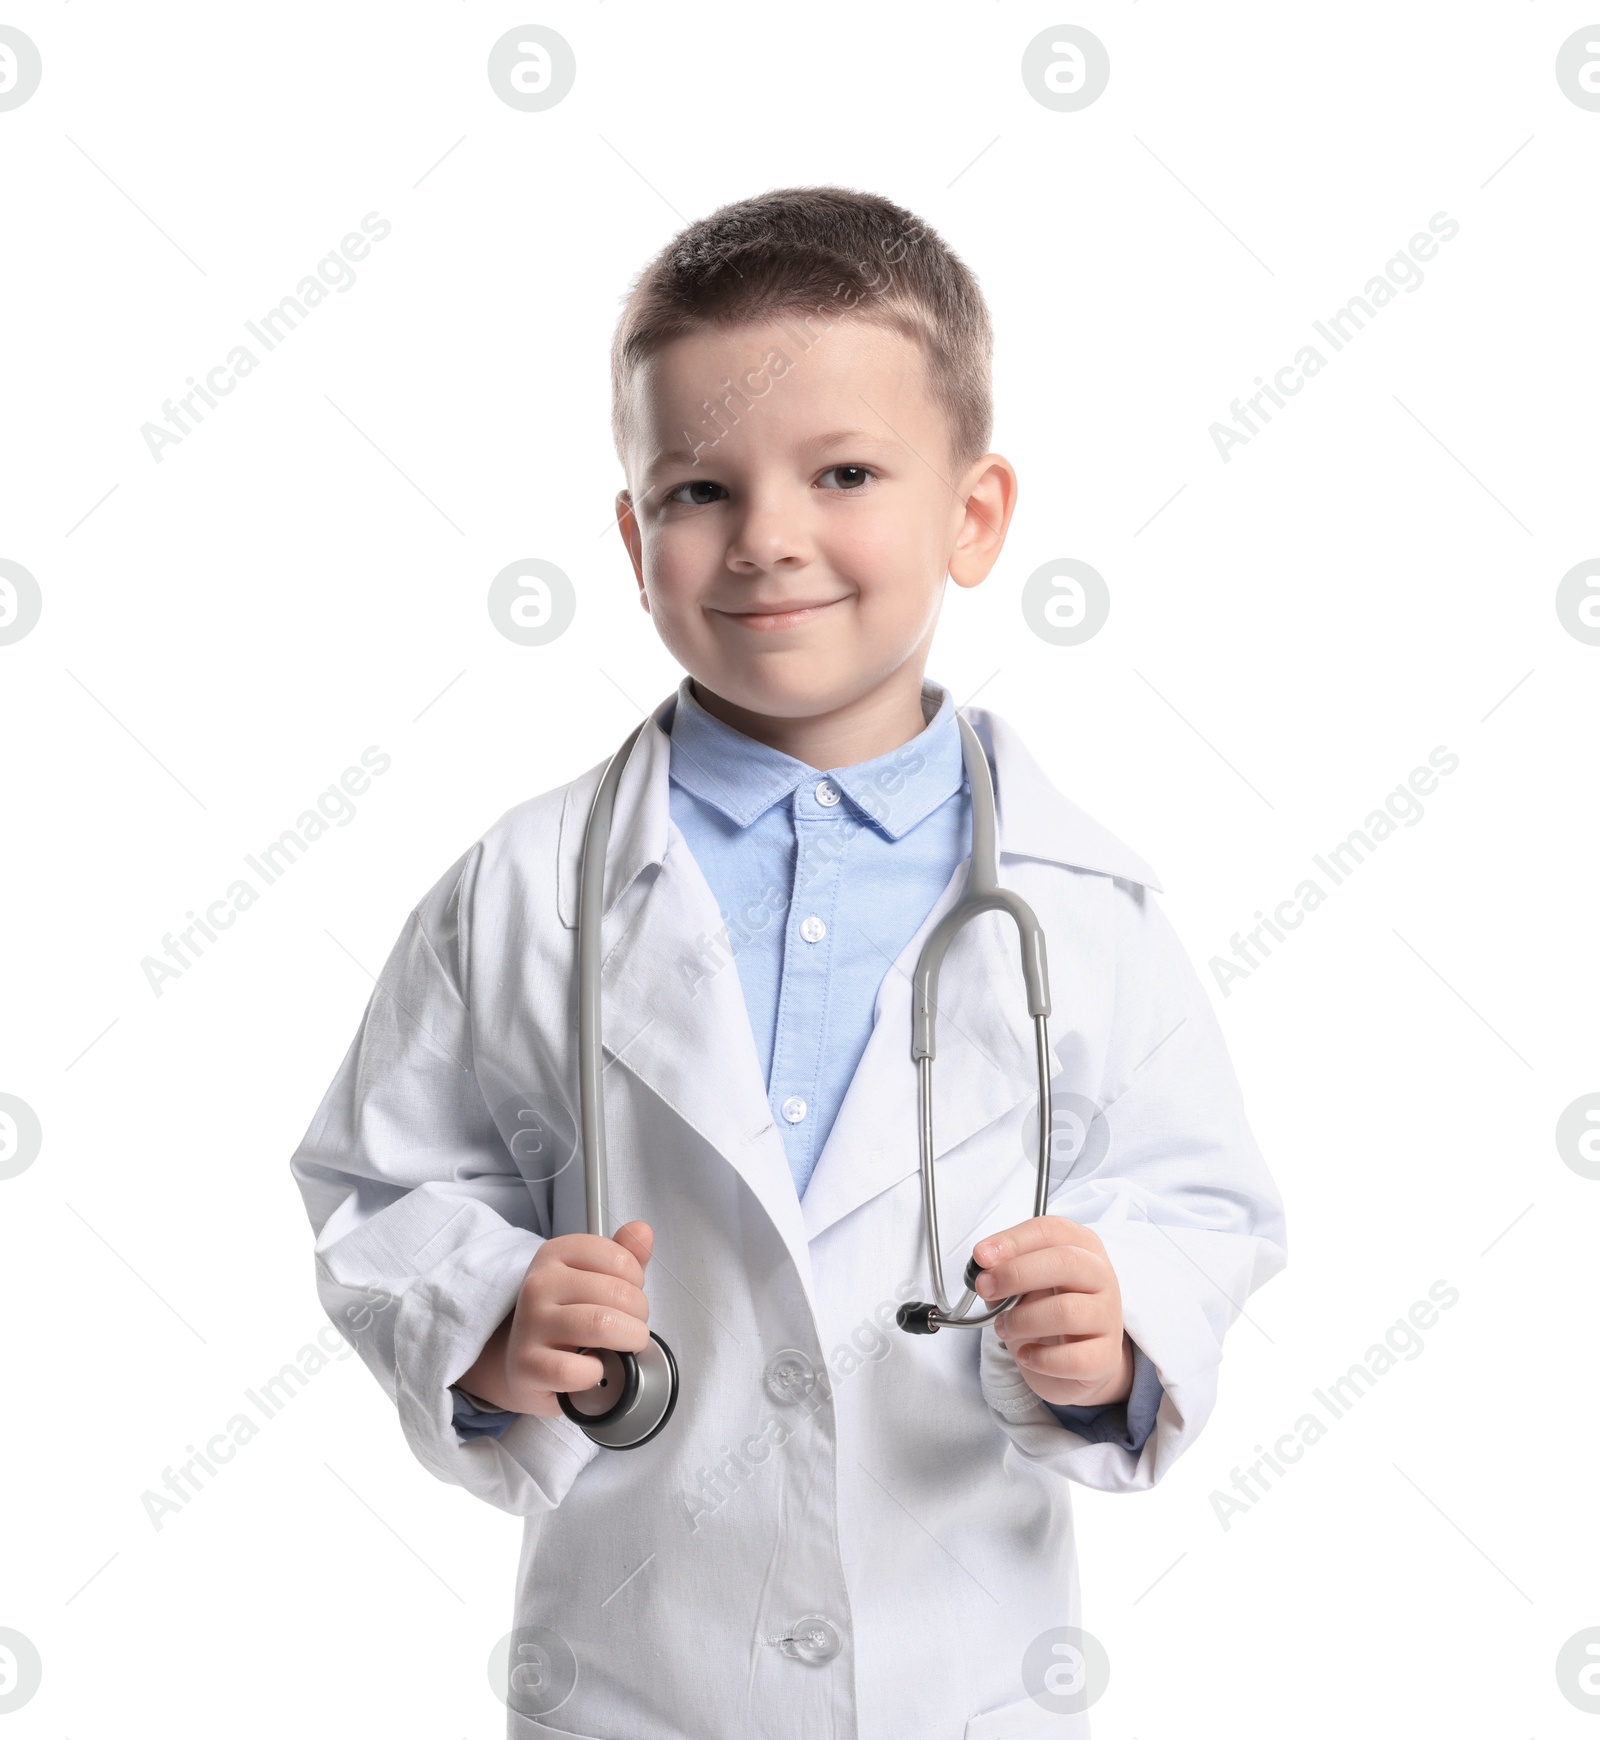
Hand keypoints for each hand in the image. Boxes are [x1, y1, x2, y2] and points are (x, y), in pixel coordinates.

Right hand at [460, 1221, 654, 1417]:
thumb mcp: (594, 1278)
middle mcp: (539, 1284)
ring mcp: (530, 1324)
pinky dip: (595, 1372)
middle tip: (632, 1325)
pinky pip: (574, 1369)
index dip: (637, 1280)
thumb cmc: (566, 1317)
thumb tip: (643, 1231)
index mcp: (555, 1254)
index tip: (630, 1291)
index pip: (618, 1257)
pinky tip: (594, 1367)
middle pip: (616, 1293)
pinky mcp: (527, 1365)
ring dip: (627, 1340)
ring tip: (624, 1345)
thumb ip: (624, 1254)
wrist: (526, 1362)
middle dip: (639, 1314)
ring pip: (600, 1325)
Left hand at [971, 1216, 1133, 1408]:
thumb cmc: (1047, 1309)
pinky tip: (1028, 1355)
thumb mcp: (1026, 1282)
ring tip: (1005, 1327)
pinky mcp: (1107, 1356)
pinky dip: (1041, 1358)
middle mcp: (1101, 1276)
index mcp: (1082, 1246)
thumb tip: (984, 1271)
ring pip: (1067, 1311)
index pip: (1051, 1231)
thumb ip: (1006, 1271)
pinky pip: (1073, 1358)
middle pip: (1066, 1262)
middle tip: (985, 1288)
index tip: (982, 1256)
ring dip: (1022, 1320)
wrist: (1077, 1359)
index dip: (1013, 1241)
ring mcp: (1108, 1317)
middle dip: (1016, 1274)